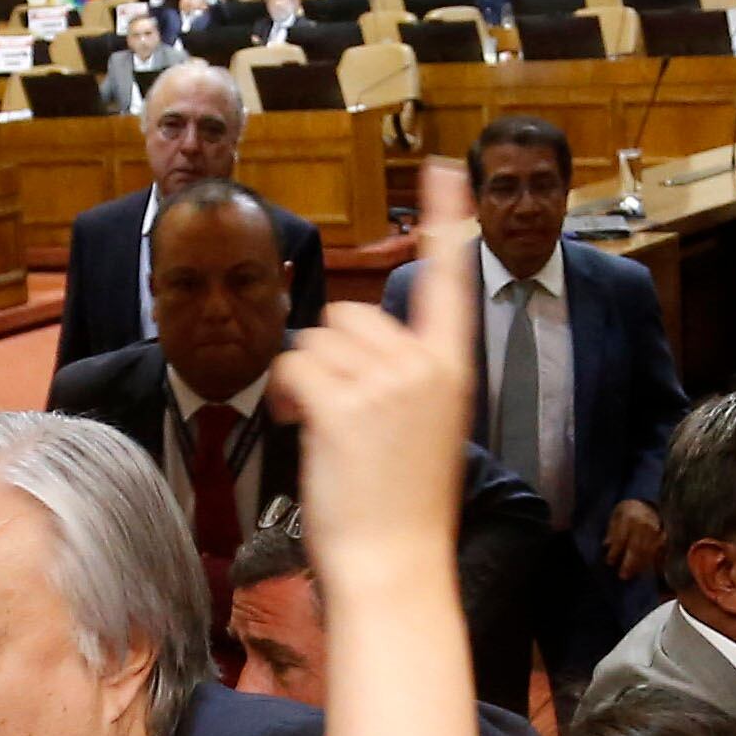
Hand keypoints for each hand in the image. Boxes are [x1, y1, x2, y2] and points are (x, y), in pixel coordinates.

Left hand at [274, 160, 477, 591]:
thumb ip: (404, 380)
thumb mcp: (425, 431)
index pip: (450, 280)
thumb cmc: (406, 510)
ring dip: (303, 374)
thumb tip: (350, 347)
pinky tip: (293, 419)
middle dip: (329, 353)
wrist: (397, 566)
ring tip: (318, 424)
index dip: (443, 220)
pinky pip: (292, 365)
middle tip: (330, 405)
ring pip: (316, 339)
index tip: (441, 169)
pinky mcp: (342, 407)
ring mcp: (384, 386)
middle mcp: (423, 366)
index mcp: (453, 369)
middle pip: (351, 314)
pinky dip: (282, 390)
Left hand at [605, 497, 666, 582]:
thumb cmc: (628, 512)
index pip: (621, 537)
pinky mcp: (664, 536)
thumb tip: (607, 544)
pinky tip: (648, 570)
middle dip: (629, 563)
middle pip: (636, 547)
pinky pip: (659, 551)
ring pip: (648, 551)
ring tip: (632, 574)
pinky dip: (654, 562)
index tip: (609, 562)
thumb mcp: (616, 516)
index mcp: (629, 517)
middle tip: (623, 576)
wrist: (647, 504)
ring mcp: (656, 530)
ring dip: (640, 565)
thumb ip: (612, 530)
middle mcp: (644, 524)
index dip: (615, 551)